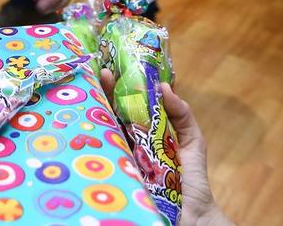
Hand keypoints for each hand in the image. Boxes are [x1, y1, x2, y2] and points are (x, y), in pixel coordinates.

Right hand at [99, 69, 232, 225]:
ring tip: (88, 95)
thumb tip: (164, 87)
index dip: (117, 89)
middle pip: (109, 118)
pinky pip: (102, 162)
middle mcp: (127, 146)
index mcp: (143, 135)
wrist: (193, 218)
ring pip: (101, 137)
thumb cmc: (192, 182)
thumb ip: (182, 114)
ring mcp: (119, 163)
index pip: (126, 108)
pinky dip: (94, 147)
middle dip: (101, 97)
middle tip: (97, 77)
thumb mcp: (192, 141)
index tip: (108, 71)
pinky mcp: (116, 180)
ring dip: (93, 117)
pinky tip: (89, 129)